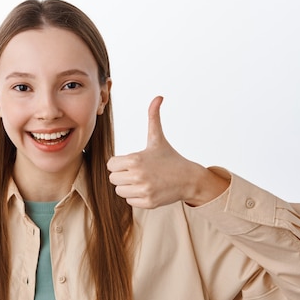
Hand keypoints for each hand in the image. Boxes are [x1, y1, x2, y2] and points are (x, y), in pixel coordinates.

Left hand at [107, 96, 227, 208]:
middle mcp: (138, 176)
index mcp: (135, 159)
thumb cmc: (170, 158)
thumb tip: (158, 97)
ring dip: (128, 187)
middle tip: (137, 172)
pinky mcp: (148, 202)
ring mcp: (143, 190)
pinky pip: (129, 201)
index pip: (110, 165)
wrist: (189, 179)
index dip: (119, 163)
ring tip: (142, 180)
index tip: (131, 162)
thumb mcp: (158, 138)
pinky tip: (148, 189)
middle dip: (122, 175)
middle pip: (113, 179)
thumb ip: (153, 117)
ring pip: (120, 191)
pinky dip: (136, 197)